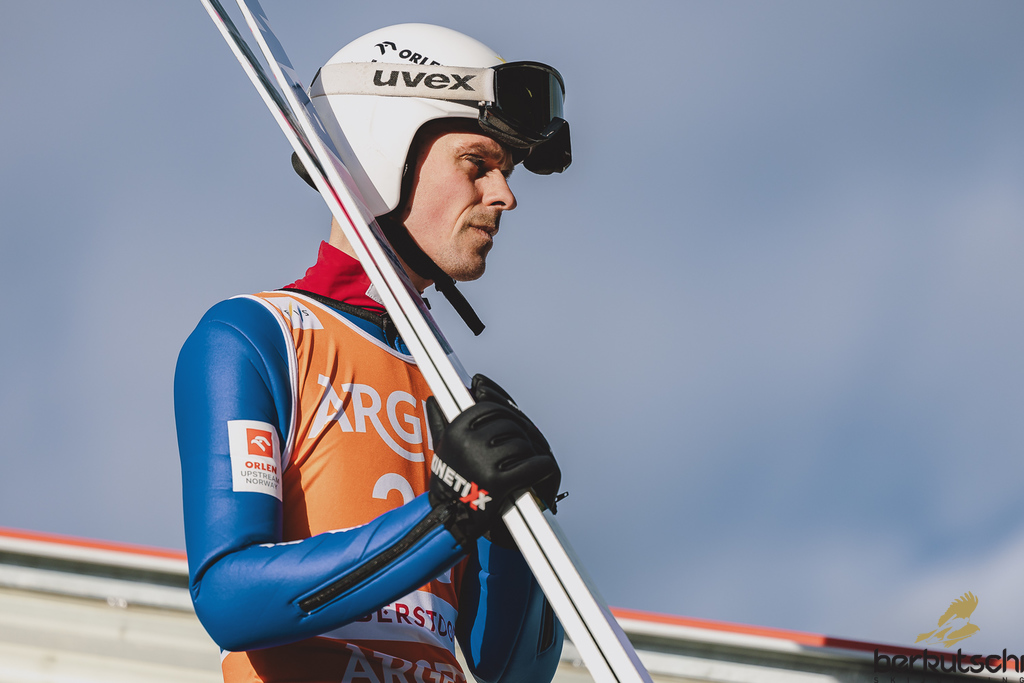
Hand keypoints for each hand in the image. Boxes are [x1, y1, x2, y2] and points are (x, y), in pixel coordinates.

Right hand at [427, 379, 559, 547]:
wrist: (451, 523)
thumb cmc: (452, 485)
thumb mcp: (441, 449)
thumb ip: (442, 421)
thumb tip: (436, 399)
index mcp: (455, 429)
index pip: (492, 408)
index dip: (508, 415)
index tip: (514, 426)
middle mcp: (467, 442)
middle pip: (512, 425)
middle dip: (523, 436)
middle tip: (526, 450)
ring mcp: (483, 461)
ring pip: (525, 445)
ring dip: (534, 455)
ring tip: (530, 466)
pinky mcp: (499, 482)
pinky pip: (535, 465)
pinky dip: (545, 470)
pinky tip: (542, 474)